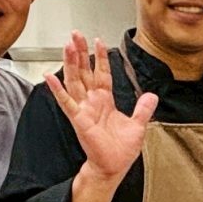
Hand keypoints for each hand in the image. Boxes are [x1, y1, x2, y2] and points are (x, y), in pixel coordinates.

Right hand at [45, 31, 155, 180]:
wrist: (113, 167)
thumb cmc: (121, 150)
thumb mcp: (138, 125)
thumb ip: (143, 109)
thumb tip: (152, 95)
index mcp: (105, 100)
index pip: (101, 73)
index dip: (100, 57)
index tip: (98, 41)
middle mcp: (92, 102)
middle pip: (84, 71)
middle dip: (80, 52)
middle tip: (75, 34)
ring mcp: (83, 109)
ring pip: (74, 81)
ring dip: (70, 63)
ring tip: (66, 46)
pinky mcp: (78, 120)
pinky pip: (66, 102)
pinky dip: (58, 90)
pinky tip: (50, 77)